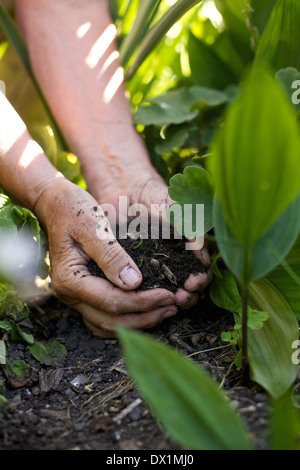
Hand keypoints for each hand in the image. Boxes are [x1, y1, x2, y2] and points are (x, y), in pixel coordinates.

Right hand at [34, 178, 185, 337]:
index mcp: (70, 279)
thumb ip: (111, 255)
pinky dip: (125, 319)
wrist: (55, 204)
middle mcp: (69, 294)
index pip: (111, 302)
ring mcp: (75, 296)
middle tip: (173, 307)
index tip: (169, 295)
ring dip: (137, 322)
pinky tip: (146, 312)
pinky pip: (103, 317)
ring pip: (107, 325)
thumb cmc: (73, 210)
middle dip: (145, 317)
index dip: (143, 302)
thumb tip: (134, 283)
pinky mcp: (83, 293)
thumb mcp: (93, 226)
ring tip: (165, 311)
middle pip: (111, 320)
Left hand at [92, 163, 212, 306]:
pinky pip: (141, 286)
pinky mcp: (133, 268)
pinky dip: (144, 295)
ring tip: (166, 302)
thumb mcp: (174, 209)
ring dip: (170, 300)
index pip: (201, 272)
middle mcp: (174, 261)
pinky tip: (143, 299)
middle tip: (180, 297)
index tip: (193, 283)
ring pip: (167, 292)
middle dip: (188, 296)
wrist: (124, 190)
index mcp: (188, 249)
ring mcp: (154, 267)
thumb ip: (188, 228)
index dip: (201, 280)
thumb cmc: (154, 196)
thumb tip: (201, 255)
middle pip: (188, 288)